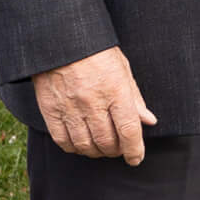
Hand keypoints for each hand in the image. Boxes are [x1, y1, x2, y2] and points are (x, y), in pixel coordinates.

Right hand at [32, 46, 156, 164]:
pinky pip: (62, 140)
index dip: (135, 150)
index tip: (136, 158)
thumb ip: (135, 97)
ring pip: (85, 145)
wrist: (60, 40)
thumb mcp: (123, 68)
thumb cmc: (96, 51)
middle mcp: (92, 103)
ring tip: (102, 148)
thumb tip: (148, 121)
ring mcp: (70, 108)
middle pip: (107, 142)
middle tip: (120, 149)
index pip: (129, 130)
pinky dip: (74, 148)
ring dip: (97, 152)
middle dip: (117, 151)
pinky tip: (81, 144)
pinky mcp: (51, 111)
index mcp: (115, 90)